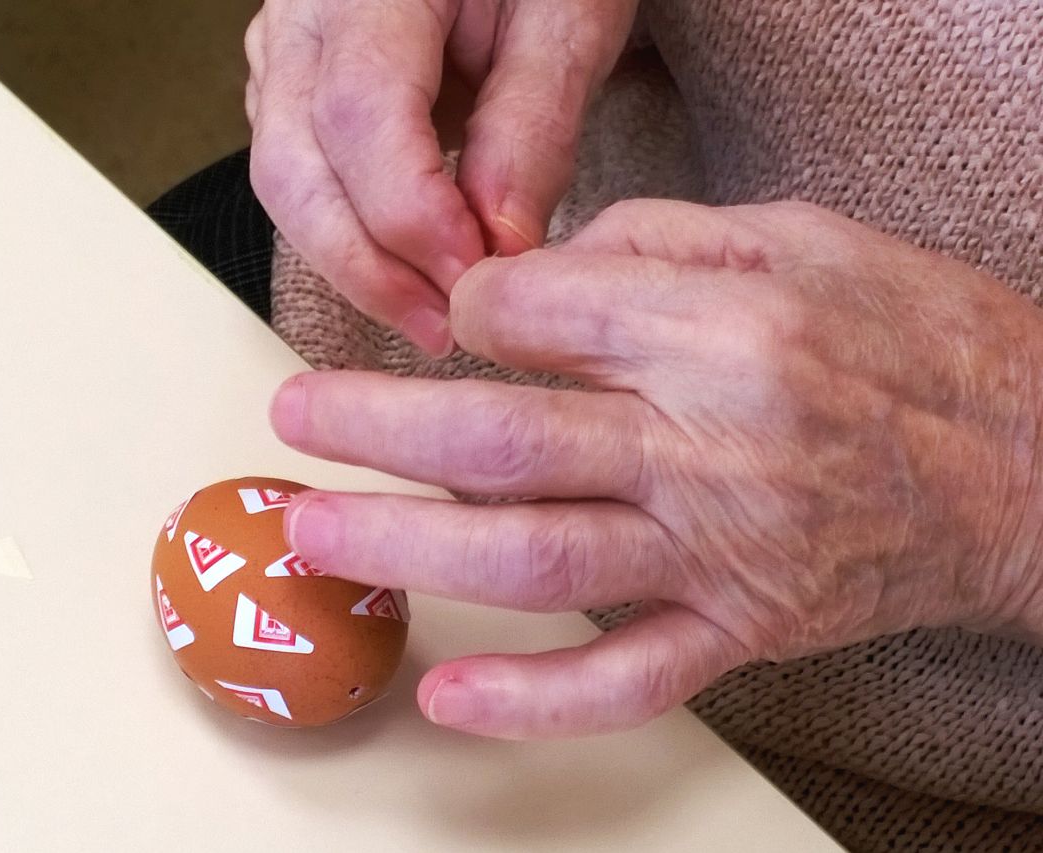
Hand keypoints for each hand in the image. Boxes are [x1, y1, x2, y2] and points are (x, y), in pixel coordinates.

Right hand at [246, 0, 635, 355]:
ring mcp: (281, 54)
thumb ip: (532, 125)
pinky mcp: (290, 90)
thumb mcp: (567, 17)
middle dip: (369, 268)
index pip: (360, 118)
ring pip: (284, 186)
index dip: (413, 215)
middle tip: (447, 328)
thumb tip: (499, 243)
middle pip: (295, 170)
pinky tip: (408, 268)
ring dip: (354, 265)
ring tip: (434, 312)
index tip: (476, 275)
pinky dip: (349, 237)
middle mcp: (300, 17)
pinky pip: (299, 181)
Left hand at [269, 199, 1042, 738]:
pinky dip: (532, 701)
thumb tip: (524, 275)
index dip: (467, 312)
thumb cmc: (907, 338)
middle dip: (375, 430)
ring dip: (408, 549)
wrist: (1026, 461)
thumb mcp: (791, 238)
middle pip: (503, 440)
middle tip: (294, 422)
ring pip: (535, 558)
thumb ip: (649, 246)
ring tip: (316, 535)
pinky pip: (628, 681)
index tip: (450, 320)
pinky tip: (447, 696)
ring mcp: (719, 550)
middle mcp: (710, 444)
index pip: (532, 317)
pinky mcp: (739, 628)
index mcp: (720, 331)